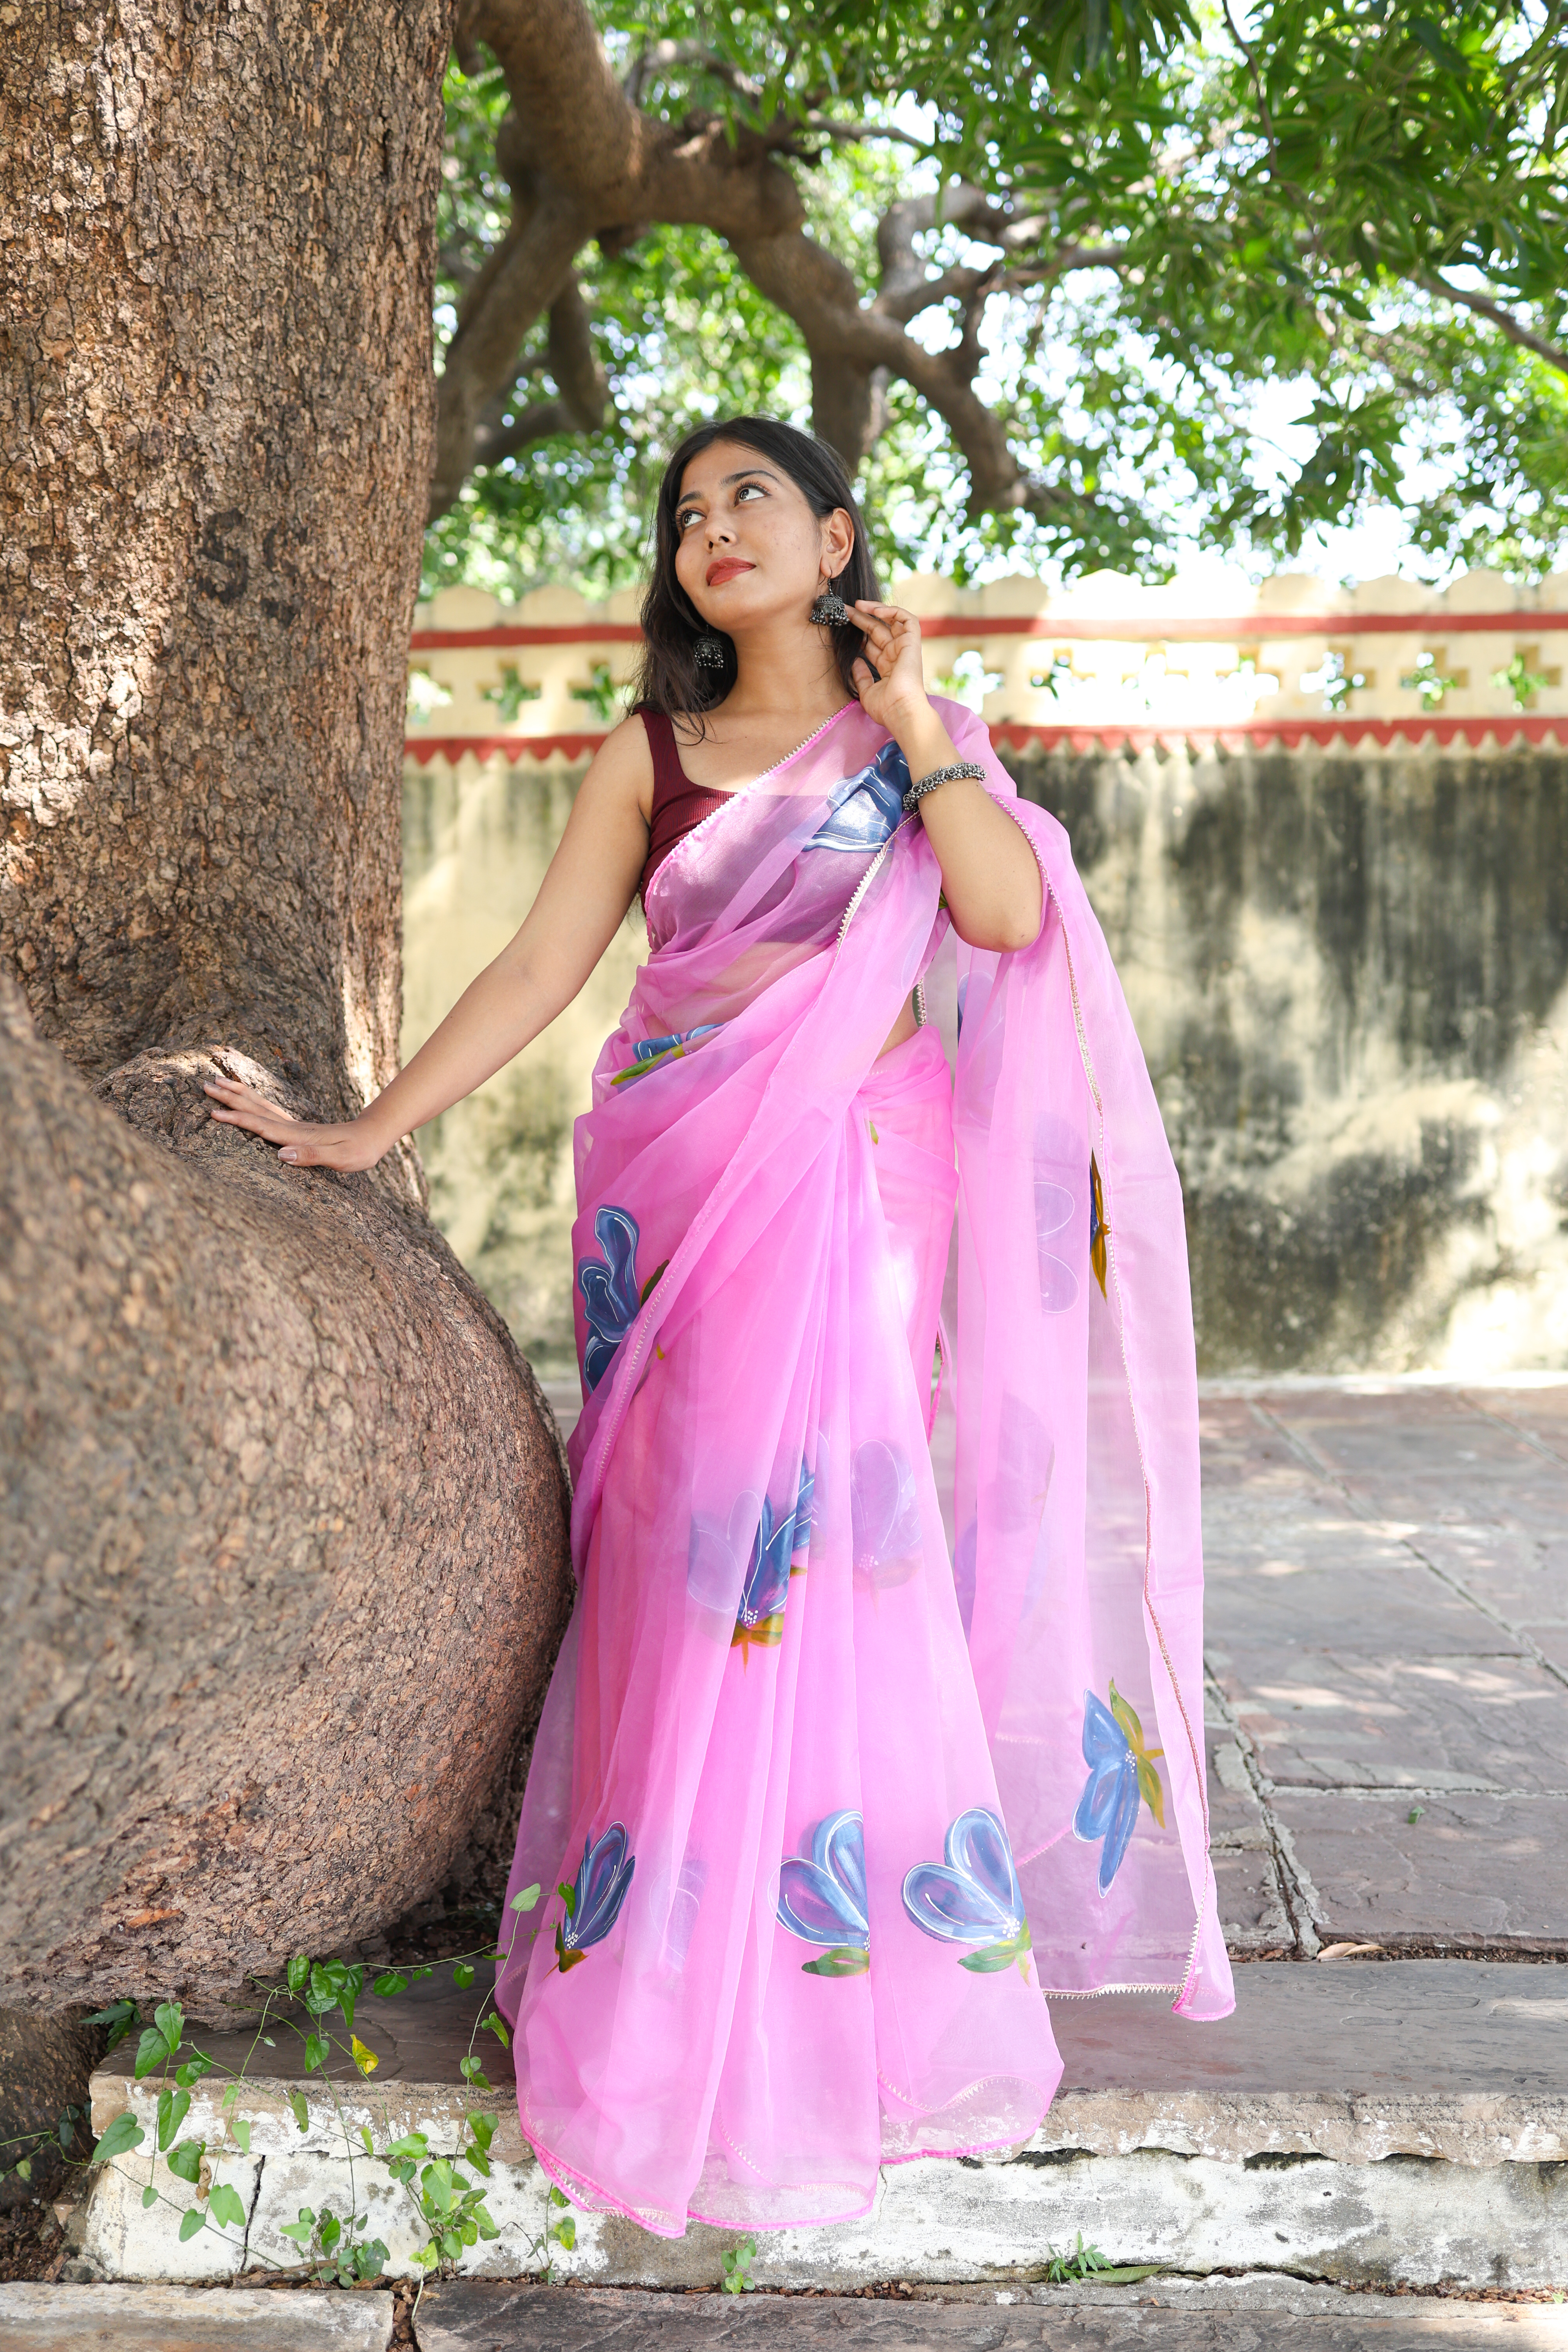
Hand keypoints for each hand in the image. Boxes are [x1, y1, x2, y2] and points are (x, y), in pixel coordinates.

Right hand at [203, 1075, 387, 1170]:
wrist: (373, 1135)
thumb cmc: (358, 1151)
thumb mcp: (340, 1159)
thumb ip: (311, 1158)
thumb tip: (282, 1155)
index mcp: (298, 1137)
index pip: (262, 1126)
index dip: (238, 1120)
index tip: (215, 1112)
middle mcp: (293, 1127)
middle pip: (256, 1109)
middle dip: (230, 1098)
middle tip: (206, 1084)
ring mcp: (294, 1125)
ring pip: (260, 1106)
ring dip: (238, 1094)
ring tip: (218, 1082)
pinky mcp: (298, 1127)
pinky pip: (268, 1111)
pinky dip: (253, 1101)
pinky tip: (246, 1099)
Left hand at [843, 601, 930, 732]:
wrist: (901, 711)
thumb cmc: (886, 708)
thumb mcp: (866, 691)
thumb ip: (860, 675)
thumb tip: (854, 661)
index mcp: (887, 667)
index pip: (871, 645)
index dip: (858, 634)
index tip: (843, 626)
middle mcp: (896, 655)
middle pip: (877, 630)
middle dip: (861, 619)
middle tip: (845, 610)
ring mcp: (905, 648)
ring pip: (891, 620)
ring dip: (875, 610)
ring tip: (857, 605)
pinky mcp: (912, 642)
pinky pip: (907, 619)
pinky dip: (892, 612)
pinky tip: (875, 611)